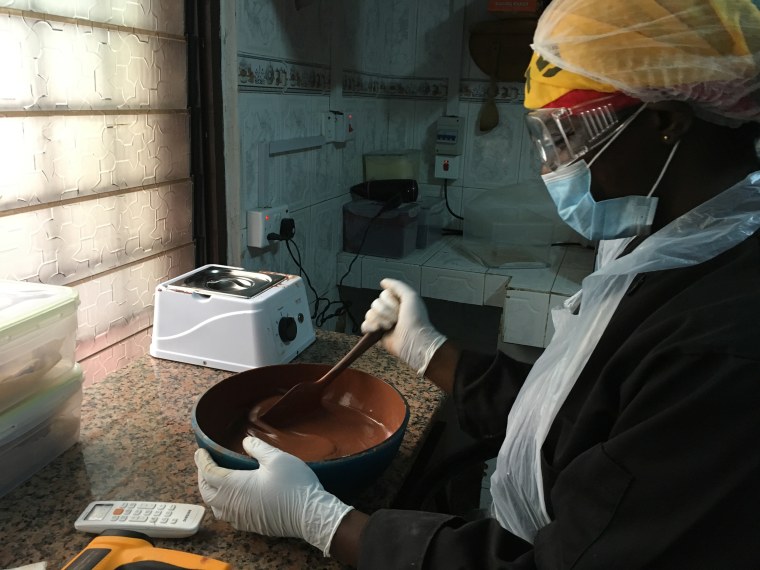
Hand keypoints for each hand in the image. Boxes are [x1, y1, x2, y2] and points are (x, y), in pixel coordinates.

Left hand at [194, 436, 352, 555]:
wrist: (310, 514)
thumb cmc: (294, 485)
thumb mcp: (277, 458)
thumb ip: (258, 448)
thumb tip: (244, 442)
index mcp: (234, 486)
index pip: (209, 473)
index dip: (202, 461)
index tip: (200, 451)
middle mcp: (232, 504)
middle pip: (206, 491)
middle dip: (202, 476)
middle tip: (205, 464)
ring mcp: (240, 518)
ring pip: (215, 506)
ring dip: (211, 492)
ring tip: (216, 480)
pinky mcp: (250, 525)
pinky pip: (227, 515)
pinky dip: (222, 504)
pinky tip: (232, 498)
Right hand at [361, 278, 446, 374]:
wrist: (414, 340)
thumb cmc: (416, 320)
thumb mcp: (411, 296)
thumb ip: (397, 286)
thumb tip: (383, 282)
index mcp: (397, 303)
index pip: (383, 295)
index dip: (390, 301)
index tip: (400, 308)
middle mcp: (389, 312)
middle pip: (375, 304)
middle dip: (386, 312)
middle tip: (397, 319)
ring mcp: (382, 323)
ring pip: (369, 314)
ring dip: (380, 320)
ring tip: (390, 326)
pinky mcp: (376, 334)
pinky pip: (365, 325)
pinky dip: (370, 327)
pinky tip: (378, 329)